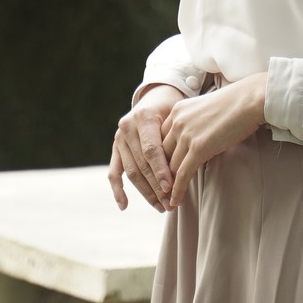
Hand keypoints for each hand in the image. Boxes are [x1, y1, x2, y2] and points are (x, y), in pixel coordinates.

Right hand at [109, 84, 180, 211]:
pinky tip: (124, 206)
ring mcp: (119, 138)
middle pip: (141, 164)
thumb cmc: (173, 108)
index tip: (172, 188)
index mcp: (144, 117)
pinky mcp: (115, 148)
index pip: (151, 150)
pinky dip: (117, 190)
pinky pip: (114, 172)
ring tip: (161, 207)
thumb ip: (177, 137)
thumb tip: (188, 167)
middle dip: (156, 186)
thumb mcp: (177, 115)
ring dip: (145, 192)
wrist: (157, 96)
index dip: (161, 171)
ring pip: (131, 171)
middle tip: (170, 204)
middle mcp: (128, 126)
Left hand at [162, 73, 266, 208]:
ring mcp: (186, 134)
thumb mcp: (205, 110)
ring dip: (167, 188)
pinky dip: (177, 191)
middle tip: (160, 193)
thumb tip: (195, 141)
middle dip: (160, 176)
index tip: (160, 174)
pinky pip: (182, 174)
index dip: (159, 160)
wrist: (250, 99)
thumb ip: (194, 124)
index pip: (159, 140)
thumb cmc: (235, 104)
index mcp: (177, 110)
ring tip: (167, 203)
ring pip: (169, 167)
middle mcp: (177, 121)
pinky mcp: (198, 147)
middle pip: (161, 155)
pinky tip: (176, 202)